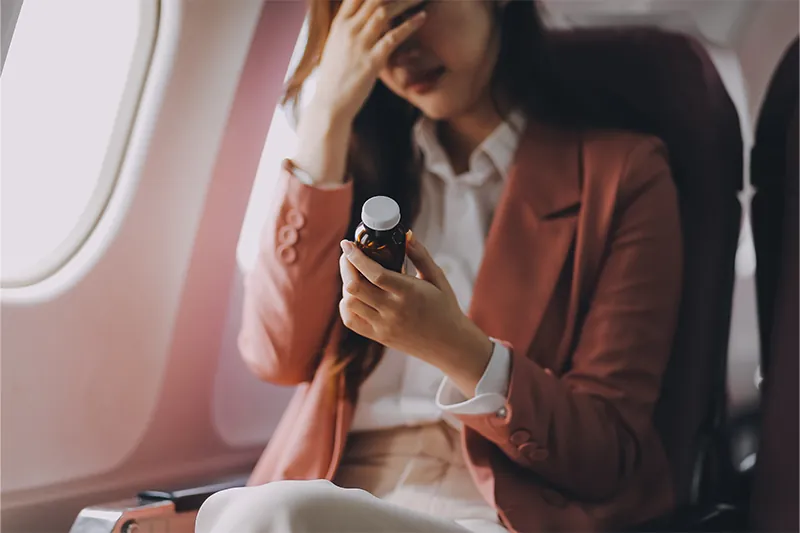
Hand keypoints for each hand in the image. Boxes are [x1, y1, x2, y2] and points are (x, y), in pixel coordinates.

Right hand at [314, 0, 427, 121]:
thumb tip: (361, 18)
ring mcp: (359, 45)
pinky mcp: (371, 62)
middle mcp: (347, 30)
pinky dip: (410, 25)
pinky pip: (393, 37)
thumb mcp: (337, 46)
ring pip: (384, 12)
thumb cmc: (336, 77)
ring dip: (406, 1)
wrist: (330, 105)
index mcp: (339, 24)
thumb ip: (349, 29)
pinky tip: (423, 18)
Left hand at [338, 232, 493, 395]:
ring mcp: (384, 326)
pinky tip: (354, 295)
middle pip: (355, 287)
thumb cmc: (445, 307)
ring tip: (353, 275)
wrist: (449, 344)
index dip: (356, 257)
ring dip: (346, 285)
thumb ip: (420, 255)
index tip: (347, 244)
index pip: (375, 273)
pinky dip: (347, 305)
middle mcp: (394, 310)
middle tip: (348, 256)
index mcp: (409, 292)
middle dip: (346, 267)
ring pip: (350, 303)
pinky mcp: (379, 337)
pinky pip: (350, 320)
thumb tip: (406, 235)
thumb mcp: (437, 277)